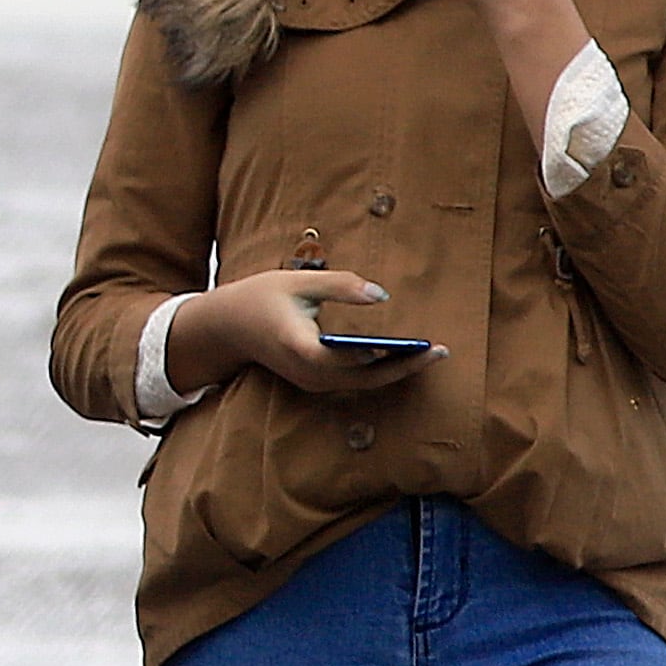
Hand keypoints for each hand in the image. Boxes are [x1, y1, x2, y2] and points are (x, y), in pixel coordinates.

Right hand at [164, 266, 418, 396]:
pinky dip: (379, 372)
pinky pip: (354, 382)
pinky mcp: (314, 382)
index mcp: (298, 345)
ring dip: (396, 371)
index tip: (407, 344)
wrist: (225, 328)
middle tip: (440, 351)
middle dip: (403, 366)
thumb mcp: (297, 281)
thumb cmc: (261, 298)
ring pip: (362, 384)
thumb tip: (382, 295)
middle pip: (363, 377)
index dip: (374, 352)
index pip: (341, 355)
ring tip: (431, 354)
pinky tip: (403, 357)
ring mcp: (310, 382)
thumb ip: (340, 285)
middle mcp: (306, 371)